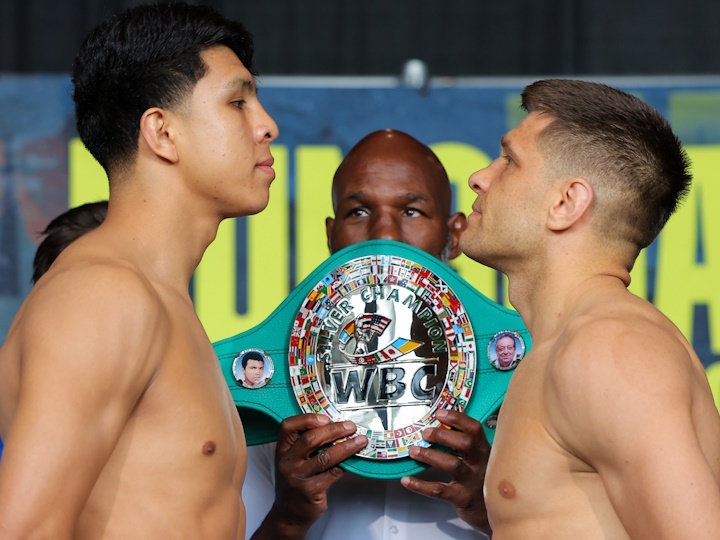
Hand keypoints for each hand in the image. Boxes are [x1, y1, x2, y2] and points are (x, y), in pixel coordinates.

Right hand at [254, 413, 367, 538]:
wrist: (289, 514)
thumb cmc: (294, 483)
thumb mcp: (292, 461)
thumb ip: (306, 446)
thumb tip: (335, 427)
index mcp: (282, 451)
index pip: (288, 427)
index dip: (307, 419)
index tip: (325, 418)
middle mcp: (287, 463)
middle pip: (311, 439)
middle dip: (334, 430)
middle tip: (350, 427)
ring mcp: (298, 477)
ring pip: (326, 456)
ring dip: (346, 446)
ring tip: (360, 441)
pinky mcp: (311, 491)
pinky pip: (333, 473)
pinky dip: (346, 464)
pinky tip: (354, 458)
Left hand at [400, 409, 491, 533]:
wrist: (495, 513)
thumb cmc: (482, 482)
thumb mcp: (481, 461)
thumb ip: (466, 446)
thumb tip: (440, 428)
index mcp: (484, 451)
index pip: (474, 429)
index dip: (457, 419)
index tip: (440, 414)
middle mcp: (480, 464)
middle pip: (464, 443)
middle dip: (443, 435)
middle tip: (426, 433)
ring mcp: (472, 481)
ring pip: (452, 464)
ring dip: (430, 456)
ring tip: (415, 451)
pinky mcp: (462, 498)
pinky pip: (439, 490)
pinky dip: (420, 485)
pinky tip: (408, 481)